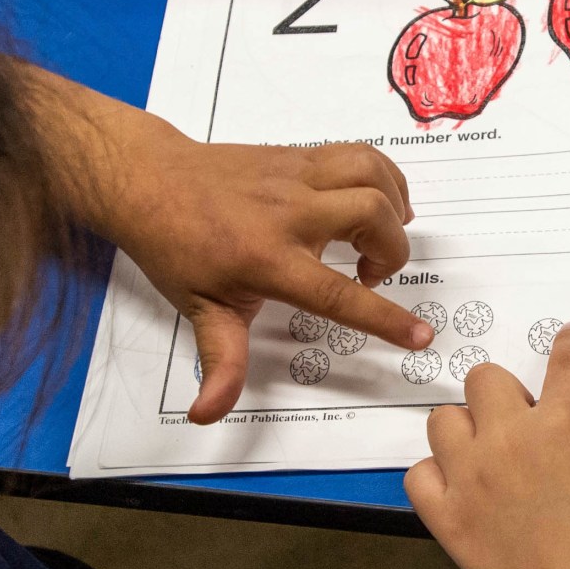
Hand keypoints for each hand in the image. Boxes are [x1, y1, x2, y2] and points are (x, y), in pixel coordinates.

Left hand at [24, 67, 432, 422]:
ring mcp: (296, 177)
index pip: (338, 294)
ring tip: (383, 234)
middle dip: (393, 251)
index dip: (384, 318)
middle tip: (372, 274)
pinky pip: (358, 154)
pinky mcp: (298, 155)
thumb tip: (209, 413)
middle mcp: (289, 213)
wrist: (150, 181)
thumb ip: (220, 362)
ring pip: (372, 174)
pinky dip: (384, 176)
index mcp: (268, 259)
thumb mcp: (200, 310)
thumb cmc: (175, 247)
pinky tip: (378, 201)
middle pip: (372, 216)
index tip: (419, 336)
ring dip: (395, 205)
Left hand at [406, 324, 569, 568]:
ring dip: (464, 429)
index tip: (568, 337)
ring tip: (485, 454)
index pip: (566, 363)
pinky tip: (457, 486)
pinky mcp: (447, 513)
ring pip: (443, 420)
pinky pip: (418, 474)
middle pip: (484, 379)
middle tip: (522, 421)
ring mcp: (471, 474)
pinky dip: (435, 476)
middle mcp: (510, 436)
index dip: (569, 343)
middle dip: (504, 392)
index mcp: (566, 419)